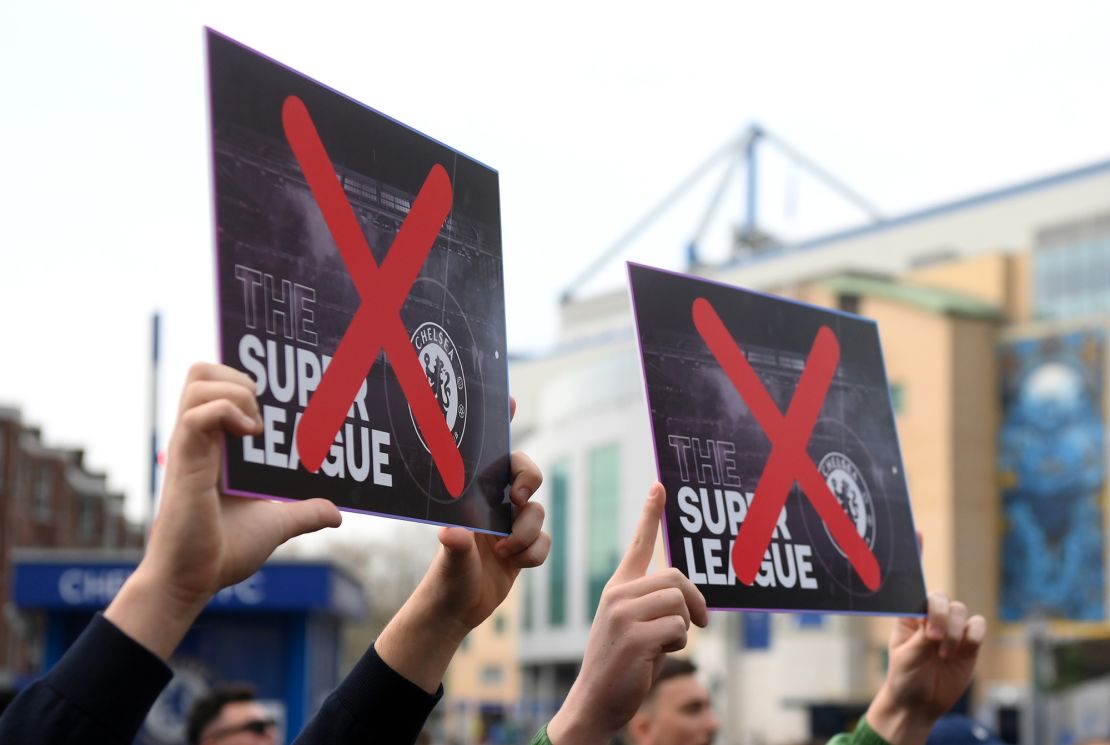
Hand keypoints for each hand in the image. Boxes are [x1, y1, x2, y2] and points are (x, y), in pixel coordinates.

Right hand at [106, 363, 341, 657]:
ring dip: (236, 389)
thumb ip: (303, 512)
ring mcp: (190, 446)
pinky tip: (252, 434)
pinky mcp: (185, 461)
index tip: (279, 391)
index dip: (243, 376)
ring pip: (198, 380)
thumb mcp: (276, 524)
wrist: (195, 581)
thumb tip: (336, 513)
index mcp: (216, 444)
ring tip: (259, 424)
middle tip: (265, 409)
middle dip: (238, 374)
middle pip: (202, 371)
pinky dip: (227, 411)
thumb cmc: (222, 550)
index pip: (219, 384)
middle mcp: (200, 438)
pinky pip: (197, 414)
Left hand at [374, 397, 548, 691]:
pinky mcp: (522, 548)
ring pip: (538, 512)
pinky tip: (515, 564)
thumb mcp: (448, 564)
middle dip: (529, 480)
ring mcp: (508, 525)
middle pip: (526, 473)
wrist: (454, 613)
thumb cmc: (443, 583)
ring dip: (527, 533)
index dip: (501, 424)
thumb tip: (454, 534)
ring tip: (505, 552)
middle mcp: (491, 504)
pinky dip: (535, 553)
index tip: (510, 398)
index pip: (487, 453)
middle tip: (518, 497)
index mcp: (470, 496)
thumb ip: (455, 548)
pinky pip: (544, 541)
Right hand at [547, 483, 708, 744]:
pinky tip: (655, 657)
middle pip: (675, 577)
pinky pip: (679, 630)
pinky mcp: (634, 636)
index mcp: (617, 588)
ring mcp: (623, 614)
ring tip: (664, 646)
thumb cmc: (622, 666)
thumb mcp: (635, 626)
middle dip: (696, 601)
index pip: (637, 544)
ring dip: (684, 628)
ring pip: (679, 603)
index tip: (659, 486)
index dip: (650, 514)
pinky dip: (678, 645)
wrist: (595, 701)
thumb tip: (687, 598)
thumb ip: (653, 605)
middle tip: (703, 623)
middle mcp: (617, 594)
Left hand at [866, 591, 986, 744]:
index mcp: (910, 618)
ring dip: (954, 630)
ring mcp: (951, 629)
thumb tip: (934, 620)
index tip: (925, 625)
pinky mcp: (968, 644)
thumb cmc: (905, 677)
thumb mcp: (907, 658)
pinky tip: (961, 653)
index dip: (925, 606)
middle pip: (942, 598)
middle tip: (934, 638)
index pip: (920, 596)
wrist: (920, 703)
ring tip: (944, 654)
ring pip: (960, 610)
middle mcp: (931, 619)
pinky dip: (973, 636)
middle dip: (941, 615)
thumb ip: (921, 638)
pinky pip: (978, 626)